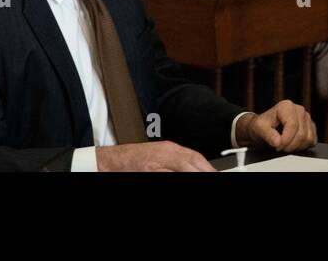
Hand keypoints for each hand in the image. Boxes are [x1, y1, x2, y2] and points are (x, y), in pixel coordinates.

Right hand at [96, 141, 213, 171]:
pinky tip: (184, 178)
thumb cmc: (134, 160)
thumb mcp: (159, 156)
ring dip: (194, 174)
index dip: (208, 168)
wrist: (111, 161)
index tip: (216, 174)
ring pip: (183, 167)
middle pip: (192, 163)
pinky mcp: (149, 171)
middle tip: (214, 177)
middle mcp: (165, 153)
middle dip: (205, 171)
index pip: (196, 157)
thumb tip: (196, 168)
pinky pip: (164, 173)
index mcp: (170, 148)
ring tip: (204, 179)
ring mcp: (157, 164)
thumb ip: (176, 162)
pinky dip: (175, 175)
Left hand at [236, 100, 316, 152]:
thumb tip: (278, 141)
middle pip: (301, 134)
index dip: (285, 139)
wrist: (264, 128)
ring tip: (285, 146)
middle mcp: (299, 110)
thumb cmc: (262, 126)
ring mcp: (307, 118)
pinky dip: (303, 147)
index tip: (277, 146)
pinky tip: (293, 145)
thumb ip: (268, 134)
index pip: (292, 125)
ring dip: (296, 147)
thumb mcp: (259, 129)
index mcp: (287, 106)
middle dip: (290, 145)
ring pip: (308, 138)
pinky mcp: (311, 127)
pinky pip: (313, 141)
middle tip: (279, 147)